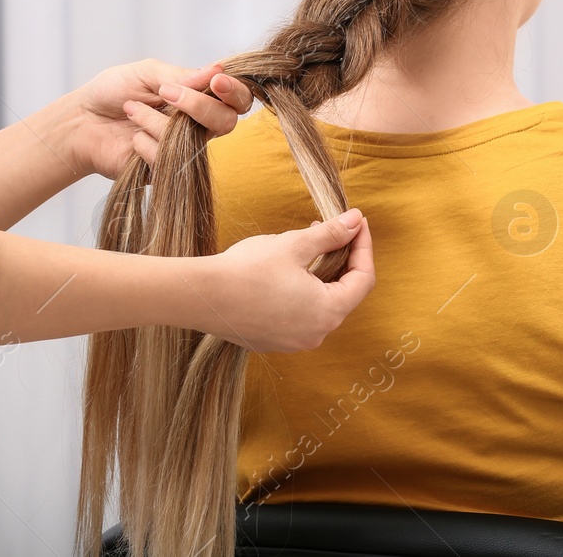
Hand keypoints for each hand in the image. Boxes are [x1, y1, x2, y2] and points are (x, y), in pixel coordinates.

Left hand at [67, 60, 253, 176]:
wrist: (80, 122)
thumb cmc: (113, 92)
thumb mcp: (147, 73)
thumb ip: (182, 75)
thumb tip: (217, 70)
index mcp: (200, 96)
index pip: (237, 98)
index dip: (235, 91)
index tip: (216, 82)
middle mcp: (199, 123)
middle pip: (227, 121)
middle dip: (199, 106)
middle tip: (166, 95)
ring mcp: (185, 148)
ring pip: (196, 140)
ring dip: (157, 121)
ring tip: (131, 110)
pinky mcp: (167, 169)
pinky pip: (169, 159)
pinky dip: (146, 143)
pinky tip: (132, 138)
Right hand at [204, 210, 376, 352]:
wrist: (198, 296)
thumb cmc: (247, 270)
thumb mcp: (296, 245)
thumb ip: (332, 234)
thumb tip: (356, 220)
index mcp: (328, 313)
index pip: (363, 279)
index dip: (363, 247)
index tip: (357, 223)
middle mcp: (315, 335)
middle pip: (344, 292)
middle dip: (342, 258)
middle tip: (333, 228)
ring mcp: (293, 342)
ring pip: (320, 303)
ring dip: (321, 273)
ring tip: (308, 243)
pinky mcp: (272, 341)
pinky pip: (299, 314)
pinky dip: (302, 291)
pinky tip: (288, 269)